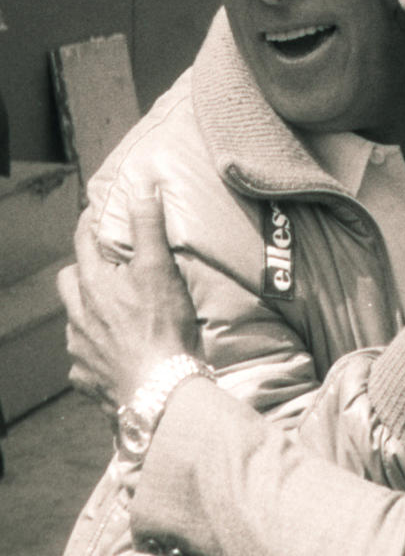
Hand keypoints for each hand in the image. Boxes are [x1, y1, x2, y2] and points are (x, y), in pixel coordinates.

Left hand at [57, 188, 199, 410]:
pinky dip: (96, 351)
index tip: (97, 212)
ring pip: (74, 320)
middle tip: (105, 268)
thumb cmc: (162, 326)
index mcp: (93, 285)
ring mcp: (78, 349)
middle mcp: (77, 315)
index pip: (83, 241)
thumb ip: (148, 228)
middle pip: (68, 282)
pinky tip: (115, 353)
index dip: (90, 222)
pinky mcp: (85, 378)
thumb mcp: (160, 270)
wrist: (159, 390)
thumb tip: (143, 190)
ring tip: (114, 313)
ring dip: (89, 312)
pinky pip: (83, 358)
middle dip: (82, 271)